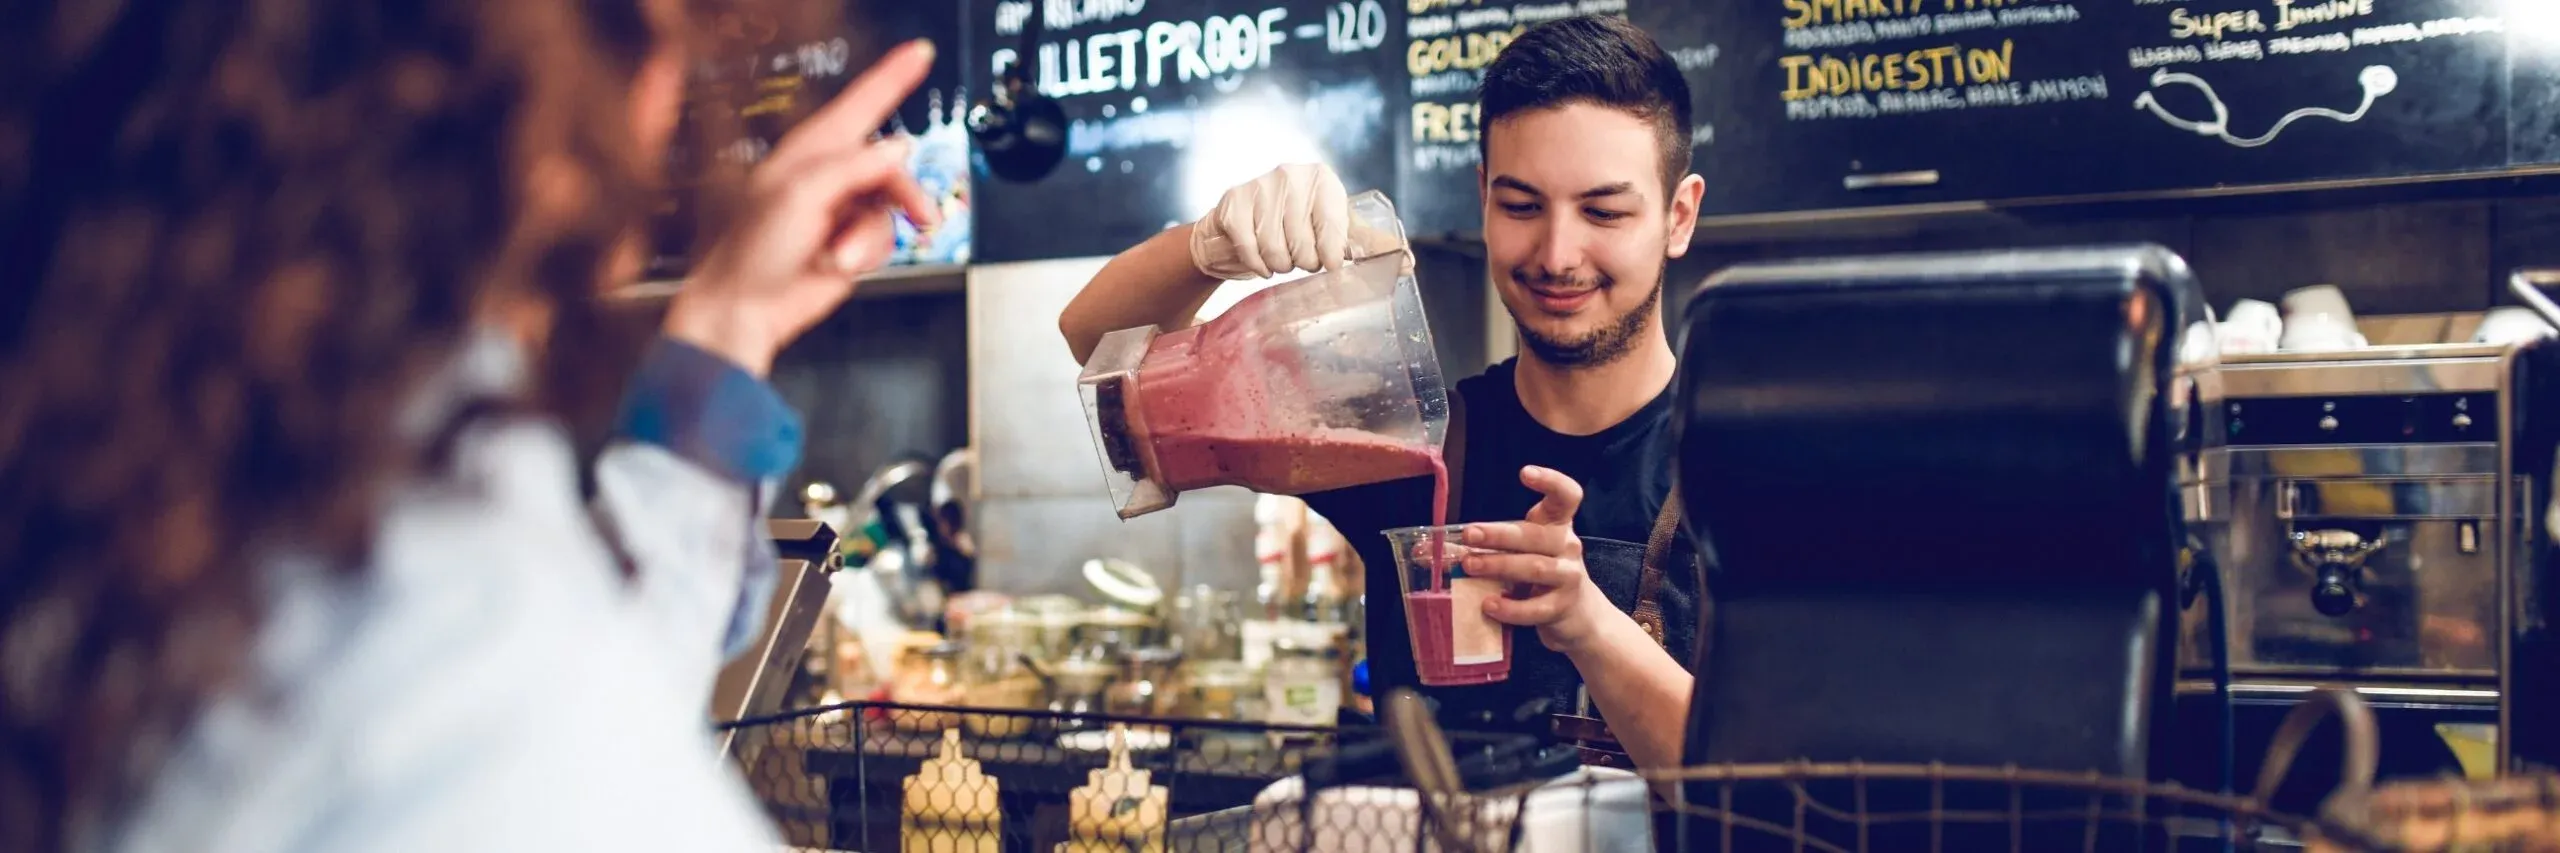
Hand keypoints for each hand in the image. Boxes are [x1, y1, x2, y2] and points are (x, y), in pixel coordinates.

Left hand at [665, 39, 941, 375]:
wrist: (749, 307)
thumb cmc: (753, 250)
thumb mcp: (800, 195)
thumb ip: (853, 167)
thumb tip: (896, 149)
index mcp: (810, 150)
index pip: (861, 102)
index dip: (893, 75)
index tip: (920, 53)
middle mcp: (829, 175)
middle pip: (891, 163)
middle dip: (904, 191)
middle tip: (919, 211)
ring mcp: (842, 208)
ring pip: (892, 204)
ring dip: (873, 234)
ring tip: (846, 253)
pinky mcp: (853, 241)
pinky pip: (886, 236)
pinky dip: (868, 252)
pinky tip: (841, 262)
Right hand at [1188, 163, 1406, 280]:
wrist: (1243, 223)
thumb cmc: (1298, 225)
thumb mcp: (1335, 228)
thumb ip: (1367, 244)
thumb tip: (1408, 263)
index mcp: (1323, 179)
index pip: (1333, 228)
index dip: (1330, 256)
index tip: (1328, 265)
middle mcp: (1291, 175)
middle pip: (1303, 244)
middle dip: (1304, 262)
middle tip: (1301, 257)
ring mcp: (1259, 186)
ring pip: (1275, 249)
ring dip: (1280, 265)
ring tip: (1282, 258)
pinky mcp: (1233, 202)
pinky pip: (1250, 249)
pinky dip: (1258, 266)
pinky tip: (1262, 263)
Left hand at [1461, 466, 1622, 655]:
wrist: (1577, 614)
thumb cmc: (1541, 574)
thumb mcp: (1522, 551)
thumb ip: (1489, 544)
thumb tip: (1434, 546)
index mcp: (1558, 524)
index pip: (1566, 496)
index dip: (1550, 481)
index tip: (1524, 473)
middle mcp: (1568, 546)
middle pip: (1536, 536)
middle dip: (1500, 534)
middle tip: (1469, 534)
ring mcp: (1568, 577)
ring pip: (1534, 568)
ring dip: (1499, 565)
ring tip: (1469, 566)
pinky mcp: (1561, 607)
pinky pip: (1535, 608)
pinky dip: (1510, 608)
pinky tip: (1488, 605)